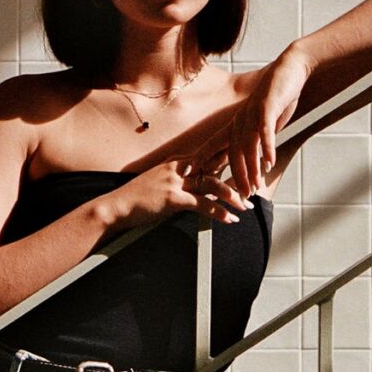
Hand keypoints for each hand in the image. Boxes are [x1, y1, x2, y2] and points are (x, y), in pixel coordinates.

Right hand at [100, 158, 254, 234]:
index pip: (207, 154)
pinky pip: (203, 204)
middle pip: (214, 165)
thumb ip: (177, 180)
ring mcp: (175, 182)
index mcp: (176, 163)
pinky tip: (230, 219)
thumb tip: (195, 184)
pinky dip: (218, 212)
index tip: (246, 152)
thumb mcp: (158, 183)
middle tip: (255, 179)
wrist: (116, 207)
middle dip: (236, 172)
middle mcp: (178, 168)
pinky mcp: (173, 198)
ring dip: (232, 195)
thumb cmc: (136, 198)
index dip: (227, 153)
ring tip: (246, 205)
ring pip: (212, 184)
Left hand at [193, 45, 312, 198]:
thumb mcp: (264, 123)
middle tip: (237, 196)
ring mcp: (252, 115)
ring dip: (251, 169)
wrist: (289, 71)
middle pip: (232, 153)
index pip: (214, 145)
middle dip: (234, 176)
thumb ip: (256, 141)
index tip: (187, 175)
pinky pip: (265, 132)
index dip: (200, 160)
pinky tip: (269, 162)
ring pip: (248, 146)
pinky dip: (266, 147)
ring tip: (253, 187)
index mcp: (236, 124)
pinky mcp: (267, 109)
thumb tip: (255, 162)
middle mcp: (240, 121)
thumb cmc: (277, 98)